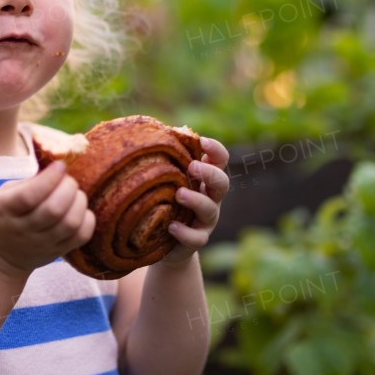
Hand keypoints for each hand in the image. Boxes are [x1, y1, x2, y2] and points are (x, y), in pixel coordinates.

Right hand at [0, 160, 95, 279]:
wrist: (0, 257)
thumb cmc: (4, 216)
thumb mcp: (3, 195)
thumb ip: (28, 182)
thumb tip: (58, 168)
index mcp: (4, 210)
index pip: (29, 196)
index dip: (50, 178)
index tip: (60, 165)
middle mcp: (23, 229)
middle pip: (54, 209)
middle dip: (68, 187)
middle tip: (67, 180)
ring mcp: (42, 244)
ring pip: (70, 223)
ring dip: (79, 201)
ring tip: (74, 194)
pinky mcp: (58, 252)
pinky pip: (81, 236)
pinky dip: (87, 219)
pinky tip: (80, 210)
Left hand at [162, 136, 230, 263]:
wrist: (165, 243)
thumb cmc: (165, 201)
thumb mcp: (166, 180)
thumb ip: (166, 160)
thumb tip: (152, 132)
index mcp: (205, 179)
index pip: (220, 160)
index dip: (216, 150)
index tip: (202, 142)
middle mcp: (211, 198)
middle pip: (222, 183)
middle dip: (210, 173)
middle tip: (192, 167)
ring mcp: (205, 220)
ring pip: (210, 209)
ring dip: (196, 200)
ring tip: (178, 194)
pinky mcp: (196, 240)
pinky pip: (197, 238)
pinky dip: (186, 232)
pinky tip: (172, 227)